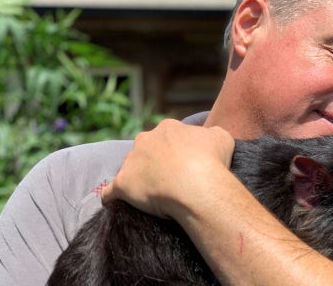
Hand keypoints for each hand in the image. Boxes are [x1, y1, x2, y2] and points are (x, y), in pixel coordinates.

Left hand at [101, 118, 235, 219]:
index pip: (168, 137)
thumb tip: (208, 138)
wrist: (197, 186)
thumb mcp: (222, 138)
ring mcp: (131, 162)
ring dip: (138, 179)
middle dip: (155, 162)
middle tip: (171, 181)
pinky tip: (119, 205)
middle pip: (146, 150)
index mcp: (168, 128)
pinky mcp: (122, 185)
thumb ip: (210, 135)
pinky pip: (110, 192)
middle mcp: (145, 139)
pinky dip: (114, 198)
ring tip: (152, 197)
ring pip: (129, 169)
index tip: (186, 165)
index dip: (177, 151)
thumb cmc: (211, 161)